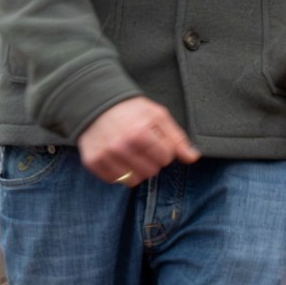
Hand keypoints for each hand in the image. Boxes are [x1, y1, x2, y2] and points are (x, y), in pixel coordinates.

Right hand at [78, 96, 196, 184]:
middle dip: (151, 161)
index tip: (155, 141)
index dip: (164, 150)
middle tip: (143, 148)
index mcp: (139, 132)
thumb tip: (192, 158)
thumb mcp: (157, 115)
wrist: (96, 103)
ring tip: (131, 154)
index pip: (166, 158)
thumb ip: (177, 137)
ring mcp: (105, 155)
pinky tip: (118, 158)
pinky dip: (120, 172)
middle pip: (151, 171)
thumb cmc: (131, 110)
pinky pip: (115, 181)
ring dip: (136, 169)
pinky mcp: (93, 162)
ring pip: (134, 180)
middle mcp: (120, 146)